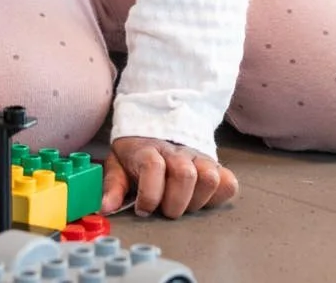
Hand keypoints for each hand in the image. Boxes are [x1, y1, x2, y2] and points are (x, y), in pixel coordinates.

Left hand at [101, 136, 237, 218]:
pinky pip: (229, 183)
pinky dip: (218, 196)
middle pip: (185, 175)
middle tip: (165, 209)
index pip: (153, 167)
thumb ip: (112, 186)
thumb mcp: (117, 165)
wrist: (159, 126)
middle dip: (174, 203)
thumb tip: (106, 208)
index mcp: (149, 150)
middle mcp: (177, 152)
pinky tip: (202, 199)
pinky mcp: (216, 166)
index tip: (142, 209)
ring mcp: (199, 158)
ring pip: (209, 177)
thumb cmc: (137, 154)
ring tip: (183, 204)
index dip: (149, 194)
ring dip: (197, 200)